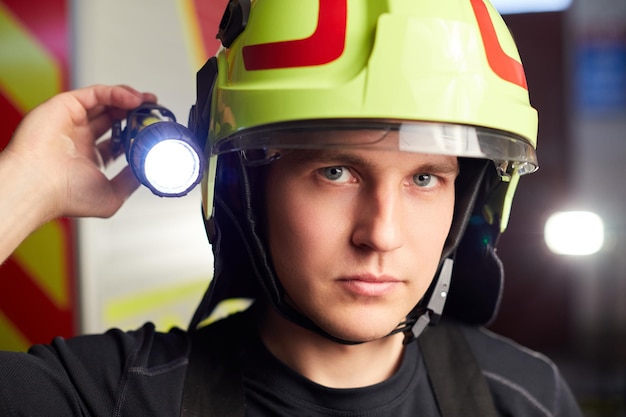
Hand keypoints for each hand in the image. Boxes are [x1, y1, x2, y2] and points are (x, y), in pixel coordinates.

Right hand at [3, 84, 156, 219]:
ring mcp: (72, 121)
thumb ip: (130, 181)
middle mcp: (79, 138)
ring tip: (148, 102)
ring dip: (129, 99)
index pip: (118, 140)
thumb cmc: (66, 197)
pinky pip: (95, 93)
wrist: (37, 186)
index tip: (154, 132)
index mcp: (89, 158)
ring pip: (104, 101)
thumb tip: (147, 170)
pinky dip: (116, 93)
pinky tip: (133, 100)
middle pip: (113, 117)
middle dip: (135, 113)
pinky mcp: (64, 106)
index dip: (137, 133)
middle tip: (154, 111)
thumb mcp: (112, 196)